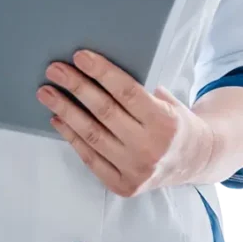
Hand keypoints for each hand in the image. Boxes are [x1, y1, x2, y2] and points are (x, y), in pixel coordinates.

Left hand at [37, 50, 215, 197]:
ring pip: (91, 135)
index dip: (101, 72)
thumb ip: (140, 91)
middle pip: (104, 112)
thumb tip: (99, 68)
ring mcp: (135, 170)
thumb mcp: (168, 101)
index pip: (126, 92)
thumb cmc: (177, 122)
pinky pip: (90, 158)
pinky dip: (71, 137)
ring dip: (65, 111)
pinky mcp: (123, 185)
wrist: (195, 160)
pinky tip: (58, 119)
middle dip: (76, 87)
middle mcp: (149, 148)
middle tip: (55, 70)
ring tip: (47, 93)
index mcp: (164, 122)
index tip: (79, 56)